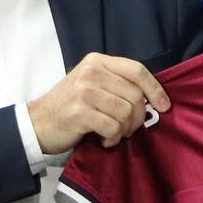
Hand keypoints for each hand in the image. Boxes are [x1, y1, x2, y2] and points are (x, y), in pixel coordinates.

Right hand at [27, 53, 169, 153]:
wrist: (37, 123)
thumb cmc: (70, 106)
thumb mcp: (92, 84)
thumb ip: (118, 84)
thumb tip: (154, 97)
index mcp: (97, 62)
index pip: (137, 70)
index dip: (155, 89)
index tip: (164, 105)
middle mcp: (91, 72)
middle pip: (135, 95)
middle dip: (138, 117)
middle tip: (129, 128)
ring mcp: (84, 91)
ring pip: (126, 112)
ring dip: (125, 129)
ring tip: (115, 134)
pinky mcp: (80, 112)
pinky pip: (113, 127)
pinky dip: (113, 139)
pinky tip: (105, 140)